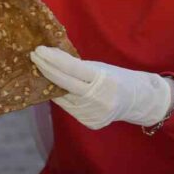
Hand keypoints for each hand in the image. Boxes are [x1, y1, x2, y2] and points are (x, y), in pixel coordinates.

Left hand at [30, 46, 173, 129]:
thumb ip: (79, 68)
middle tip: (34, 56)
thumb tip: (51, 59)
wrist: (139, 101)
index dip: (53, 59)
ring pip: (62, 97)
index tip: (39, 50)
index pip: (72, 68)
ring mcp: (93, 113)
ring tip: (41, 68)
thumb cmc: (118, 78)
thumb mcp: (101, 68)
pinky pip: (69, 107)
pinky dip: (61, 96)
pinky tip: (54, 86)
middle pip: (63, 83)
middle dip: (46, 68)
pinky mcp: (90, 123)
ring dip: (50, 83)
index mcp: (104, 80)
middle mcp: (98, 99)